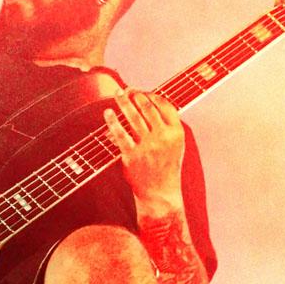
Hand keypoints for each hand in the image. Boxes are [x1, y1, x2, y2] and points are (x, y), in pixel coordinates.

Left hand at [103, 89, 184, 214]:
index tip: (142, 92)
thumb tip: (149, 103)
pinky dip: (112, 121)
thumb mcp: (175, 144)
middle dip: (136, 95)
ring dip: (124, 102)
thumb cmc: (166, 166)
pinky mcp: (132, 156)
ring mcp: (147, 146)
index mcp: (176, 132)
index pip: (164, 105)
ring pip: (133, 117)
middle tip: (128, 90)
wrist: (160, 193)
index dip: (151, 95)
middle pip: (147, 108)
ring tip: (118, 94)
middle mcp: (163, 137)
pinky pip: (120, 134)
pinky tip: (108, 113)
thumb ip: (166, 125)